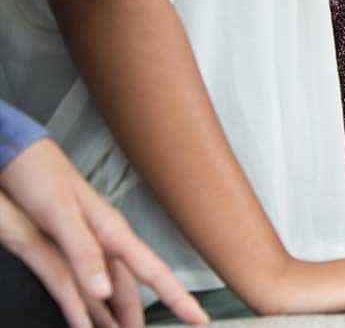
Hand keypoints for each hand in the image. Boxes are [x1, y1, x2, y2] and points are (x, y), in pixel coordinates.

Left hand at [0, 140, 206, 327]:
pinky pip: (93, 282)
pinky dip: (96, 305)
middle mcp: (108, 238)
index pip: (154, 272)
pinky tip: (95, 315)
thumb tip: (104, 291)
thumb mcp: (61, 216)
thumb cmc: (41, 179)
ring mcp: (93, 242)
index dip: (178, 298)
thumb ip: (84, 252)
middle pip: (136, 287)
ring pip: (116, 287)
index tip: (199, 319)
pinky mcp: (75, 244)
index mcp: (112, 232)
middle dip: (145, 315)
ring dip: (121, 314)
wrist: (22, 156)